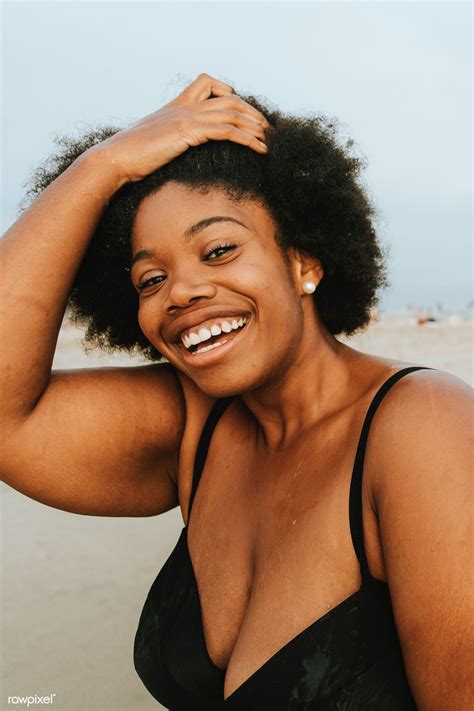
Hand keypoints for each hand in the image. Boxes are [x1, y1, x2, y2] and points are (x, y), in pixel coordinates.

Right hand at [91, 73, 268, 184]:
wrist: (114, 159)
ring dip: (255, 125)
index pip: (208, 84)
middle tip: (267, 129)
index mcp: (176, 107)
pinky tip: (258, 148)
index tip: (243, 115)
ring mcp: (185, 117)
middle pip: (228, 98)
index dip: (230, 94)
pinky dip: (246, 138)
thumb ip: (171, 141)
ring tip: (269, 139)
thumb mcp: (155, 144)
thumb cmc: (131, 158)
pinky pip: (225, 130)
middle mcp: (183, 107)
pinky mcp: (187, 132)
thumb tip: (178, 152)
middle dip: (251, 112)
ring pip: (231, 112)